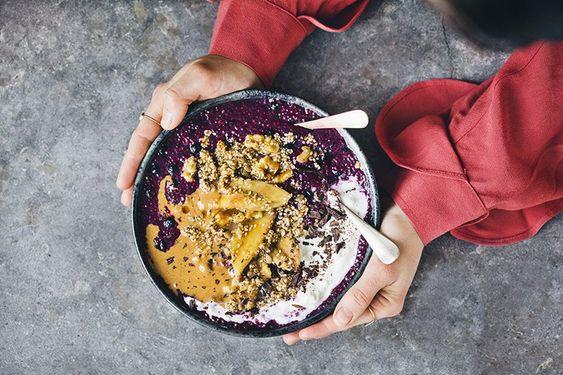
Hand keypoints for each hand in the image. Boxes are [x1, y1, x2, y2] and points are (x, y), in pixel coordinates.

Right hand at [116, 55, 261, 205]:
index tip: (123, 184)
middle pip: (150, 151)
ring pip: (168, 157)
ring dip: (158, 178)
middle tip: (130, 201)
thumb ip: (181, 93)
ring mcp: (189, 131)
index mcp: (165, 104)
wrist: (251, 73)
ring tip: (150, 202)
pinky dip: (183, 175)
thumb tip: (167, 122)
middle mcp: (173, 119)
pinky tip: (182, 191)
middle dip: (138, 176)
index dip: (132, 161)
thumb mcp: (202, 76)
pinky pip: (190, 159)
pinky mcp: (206, 139)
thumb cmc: (225, 72)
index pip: (142, 136)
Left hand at [283, 203, 423, 343]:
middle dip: (315, 324)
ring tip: (295, 318)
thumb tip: (340, 320)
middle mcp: (373, 299)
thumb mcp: (382, 270)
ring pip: (337, 302)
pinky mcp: (359, 271)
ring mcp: (366, 285)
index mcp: (383, 305)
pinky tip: (309, 293)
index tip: (300, 335)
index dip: (322, 328)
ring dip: (317, 309)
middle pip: (340, 315)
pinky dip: (323, 291)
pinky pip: (338, 286)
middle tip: (290, 334)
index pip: (347, 321)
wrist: (406, 217)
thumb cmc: (399, 243)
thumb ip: (361, 295)